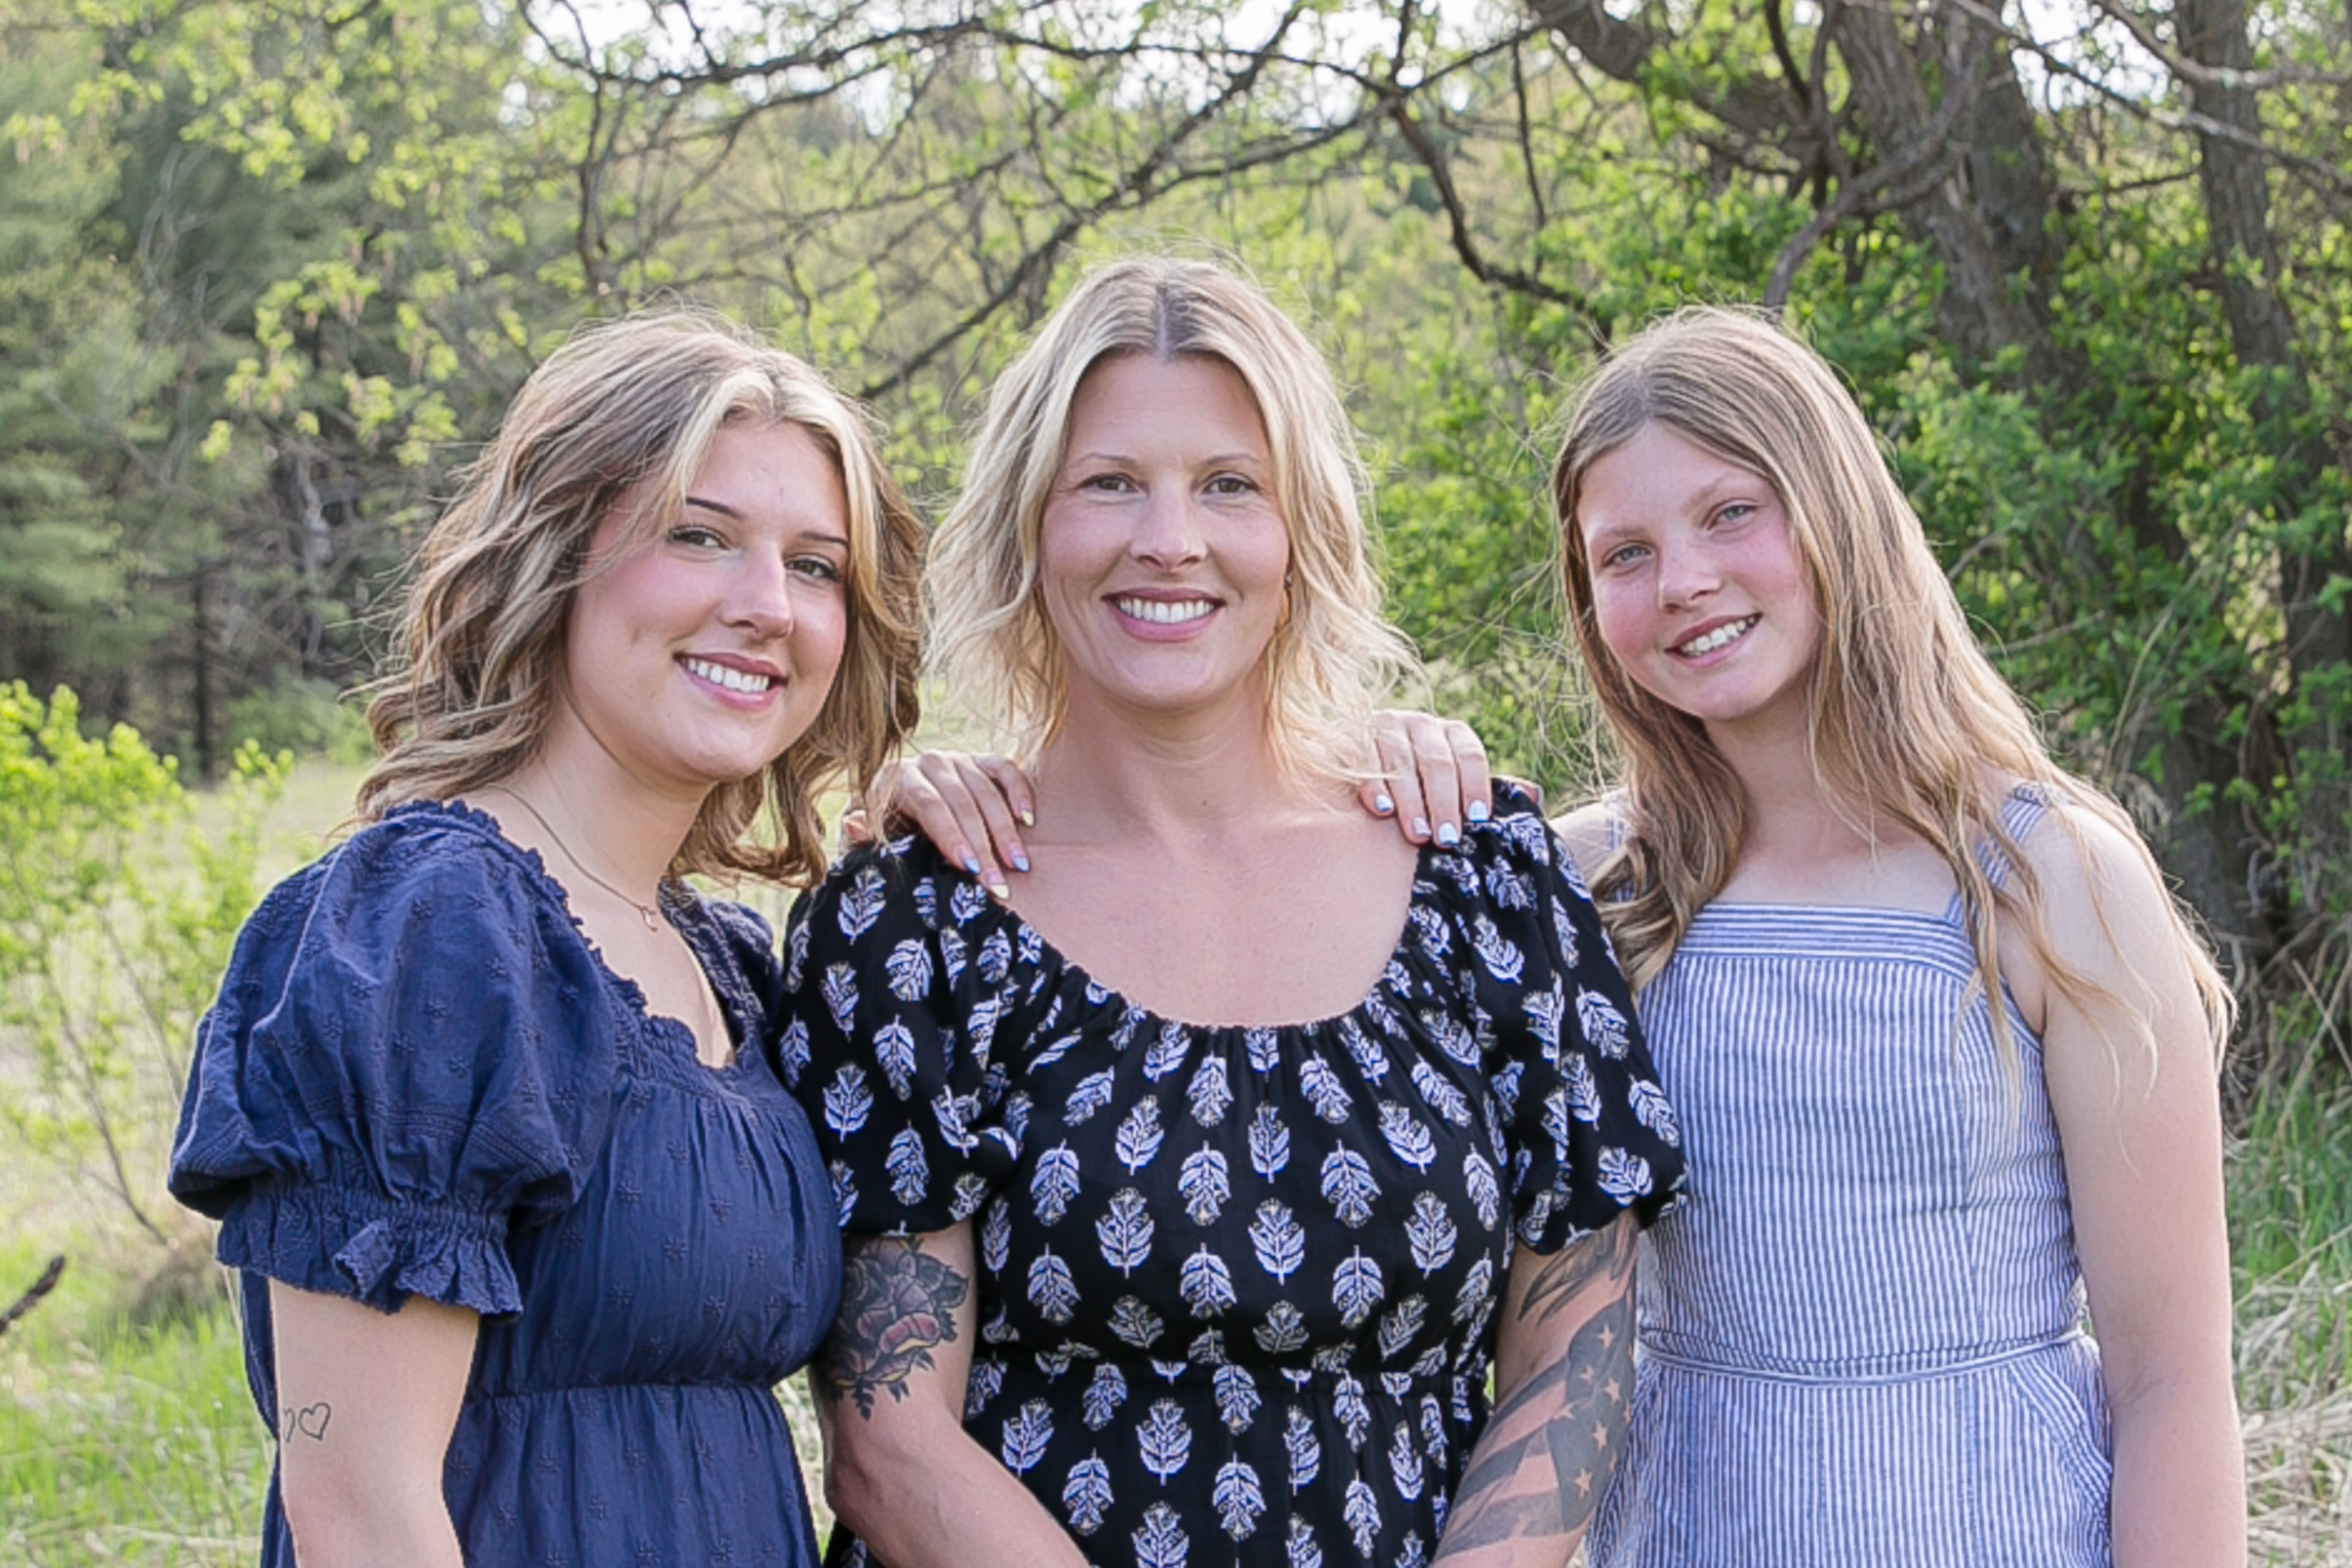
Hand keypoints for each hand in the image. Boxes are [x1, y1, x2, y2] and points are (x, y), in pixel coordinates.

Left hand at [853, 753, 1034, 897]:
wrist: (893, 805)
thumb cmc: (882, 829)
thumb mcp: (866, 836)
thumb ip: (860, 836)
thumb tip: (855, 825)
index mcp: (896, 779)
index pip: (929, 806)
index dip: (950, 836)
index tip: (968, 867)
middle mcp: (928, 763)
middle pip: (962, 803)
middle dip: (982, 846)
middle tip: (997, 883)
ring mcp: (957, 759)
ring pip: (987, 791)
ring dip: (1005, 831)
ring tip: (1019, 864)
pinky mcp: (979, 760)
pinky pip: (1004, 769)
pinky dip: (1019, 792)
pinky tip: (1027, 820)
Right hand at [1362, 709, 1492, 846]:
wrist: (1365, 758)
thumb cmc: (1419, 782)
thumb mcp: (1453, 779)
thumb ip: (1483, 788)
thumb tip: (1533, 794)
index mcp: (1452, 733)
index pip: (1470, 755)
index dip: (1476, 787)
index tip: (1479, 819)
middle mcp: (1422, 724)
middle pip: (1437, 762)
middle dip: (1443, 803)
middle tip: (1446, 839)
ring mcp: (1387, 726)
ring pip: (1402, 762)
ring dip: (1412, 801)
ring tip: (1419, 835)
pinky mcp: (1356, 734)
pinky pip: (1365, 758)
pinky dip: (1375, 786)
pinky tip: (1383, 810)